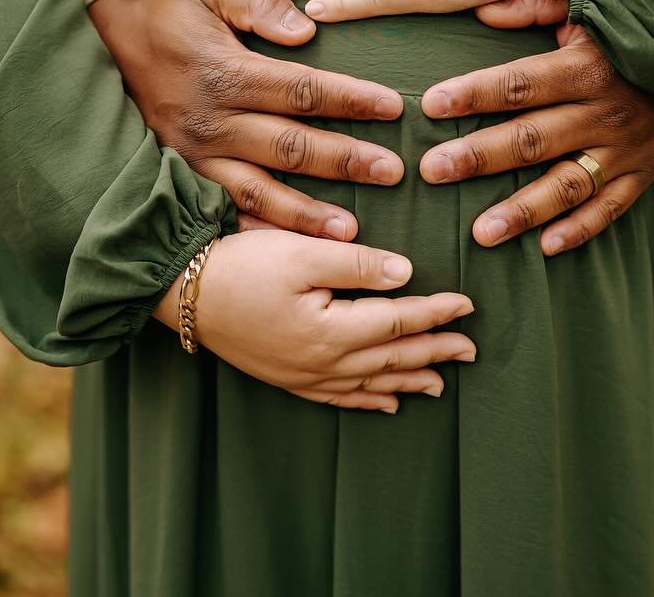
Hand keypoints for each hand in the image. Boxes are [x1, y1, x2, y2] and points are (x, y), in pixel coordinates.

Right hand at [88, 0, 405, 240]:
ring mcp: (194, 155)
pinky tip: (290, 252)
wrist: (99, 45)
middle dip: (344, 161)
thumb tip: (306, 30)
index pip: (300, 89)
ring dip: (306, 214)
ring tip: (350, 232)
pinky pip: (224, 211)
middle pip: (290, 146)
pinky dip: (258, 233)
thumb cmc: (165, 15)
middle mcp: (211, 121)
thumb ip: (258, 4)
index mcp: (225, 73)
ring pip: (259, 190)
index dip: (348, 100)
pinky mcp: (181, 176)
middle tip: (393, 172)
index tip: (393, 107)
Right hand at [153, 231, 476, 412]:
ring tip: (440, 383)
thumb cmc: (242, 264)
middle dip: (434, 352)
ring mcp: (303, 376)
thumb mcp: (302, 252)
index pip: (399, 320)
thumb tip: (406, 274)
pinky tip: (386, 400)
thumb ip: (358, 264)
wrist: (182, 291)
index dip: (437, 312)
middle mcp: (322, 362)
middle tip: (471, 350)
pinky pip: (338, 397)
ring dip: (408, 380)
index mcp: (332, 329)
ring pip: (370, 383)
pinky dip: (368, 399)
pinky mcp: (285, 378)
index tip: (468, 304)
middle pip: (392, 357)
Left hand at [421, 0, 653, 255]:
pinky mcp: (643, 173)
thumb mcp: (586, 5)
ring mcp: (626, 148)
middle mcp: (605, 112)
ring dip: (523, 210)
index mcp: (585, 66)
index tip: (430, 105)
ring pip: (568, 185)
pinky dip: (580, 230)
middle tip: (432, 171)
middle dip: (479, 156)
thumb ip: (536, 5)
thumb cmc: (623, 29)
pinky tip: (544, 248)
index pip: (520, 83)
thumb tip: (483, 10)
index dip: (475, 94)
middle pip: (533, 139)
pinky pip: (611, 209)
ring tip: (479, 233)